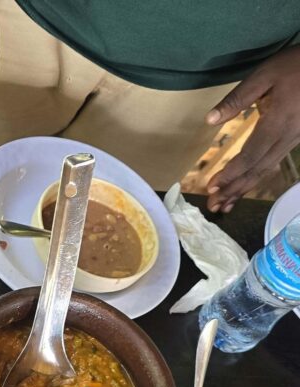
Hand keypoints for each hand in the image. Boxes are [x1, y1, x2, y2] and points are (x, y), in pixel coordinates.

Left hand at [205, 46, 299, 212]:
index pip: (250, 155)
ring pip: (267, 169)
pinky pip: (274, 162)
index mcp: (278, 122)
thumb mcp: (265, 75)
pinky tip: (245, 186)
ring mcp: (295, 139)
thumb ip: (237, 99)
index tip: (212, 186)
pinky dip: (257, 177)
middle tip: (213, 206)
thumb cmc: (295, 65)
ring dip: (244, 188)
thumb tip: (210, 120)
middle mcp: (288, 136)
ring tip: (225, 205)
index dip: (231, 173)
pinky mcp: (296, 138)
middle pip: (258, 169)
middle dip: (234, 189)